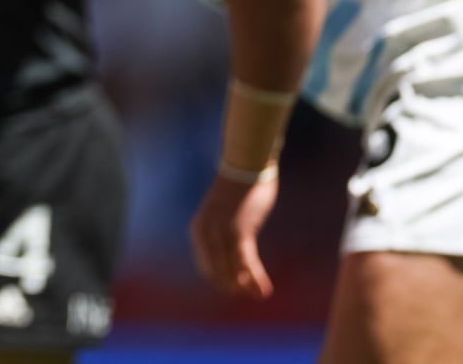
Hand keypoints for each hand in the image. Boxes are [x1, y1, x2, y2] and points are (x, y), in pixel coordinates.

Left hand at [189, 173, 277, 299]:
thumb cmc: (237, 190)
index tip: (236, 288)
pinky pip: (246, 262)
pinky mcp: (240, 230)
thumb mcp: (222, 215)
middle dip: (233, 287)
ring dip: (245, 287)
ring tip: (259, 295)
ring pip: (232, 271)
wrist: (245, 166)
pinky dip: (255, 278)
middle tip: (250, 293)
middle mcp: (205, 234)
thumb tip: (231, 254)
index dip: (221, 282)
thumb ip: (221, 235)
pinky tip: (264, 290)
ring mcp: (222, 233)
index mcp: (198, 231)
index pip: (205, 268)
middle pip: (217, 274)